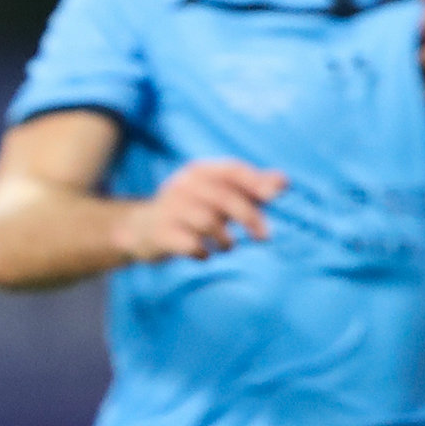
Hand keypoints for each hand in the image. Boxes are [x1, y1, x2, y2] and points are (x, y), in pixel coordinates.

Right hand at [112, 158, 286, 264]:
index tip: (274, 197)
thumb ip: (250, 187)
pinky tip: (204, 255)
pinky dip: (203, 252)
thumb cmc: (190, 210)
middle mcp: (183, 186)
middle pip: (224, 197)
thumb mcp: (217, 194)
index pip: (231, 170)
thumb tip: (284, 181)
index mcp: (199, 172)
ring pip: (208, 221)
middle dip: (249, 217)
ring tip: (227, 246)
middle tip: (264, 237)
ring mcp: (169, 210)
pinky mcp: (161, 234)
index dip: (255, 181)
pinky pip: (190, 244)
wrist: (140, 229)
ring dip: (225, 239)